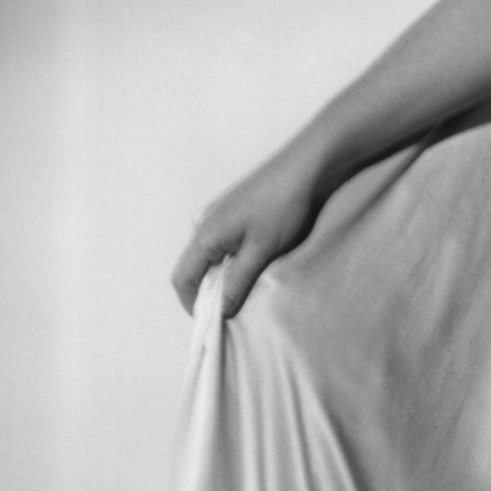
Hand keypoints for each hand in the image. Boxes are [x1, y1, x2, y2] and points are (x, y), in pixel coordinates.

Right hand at [171, 145, 325, 317]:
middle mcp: (204, 223)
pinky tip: (255, 267)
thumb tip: (221, 310)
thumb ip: (238, 282)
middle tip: (234, 312)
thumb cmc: (284, 207)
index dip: (193, 305)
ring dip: (223, 278)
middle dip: (209, 294)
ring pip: (210, 257)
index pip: (182, 279)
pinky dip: (232, 262)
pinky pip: (223, 245)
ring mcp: (218, 215)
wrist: (307, 167)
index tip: (214, 323)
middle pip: (194, 269)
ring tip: (247, 292)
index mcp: (204, 234)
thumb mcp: (262, 251)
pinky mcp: (235, 211)